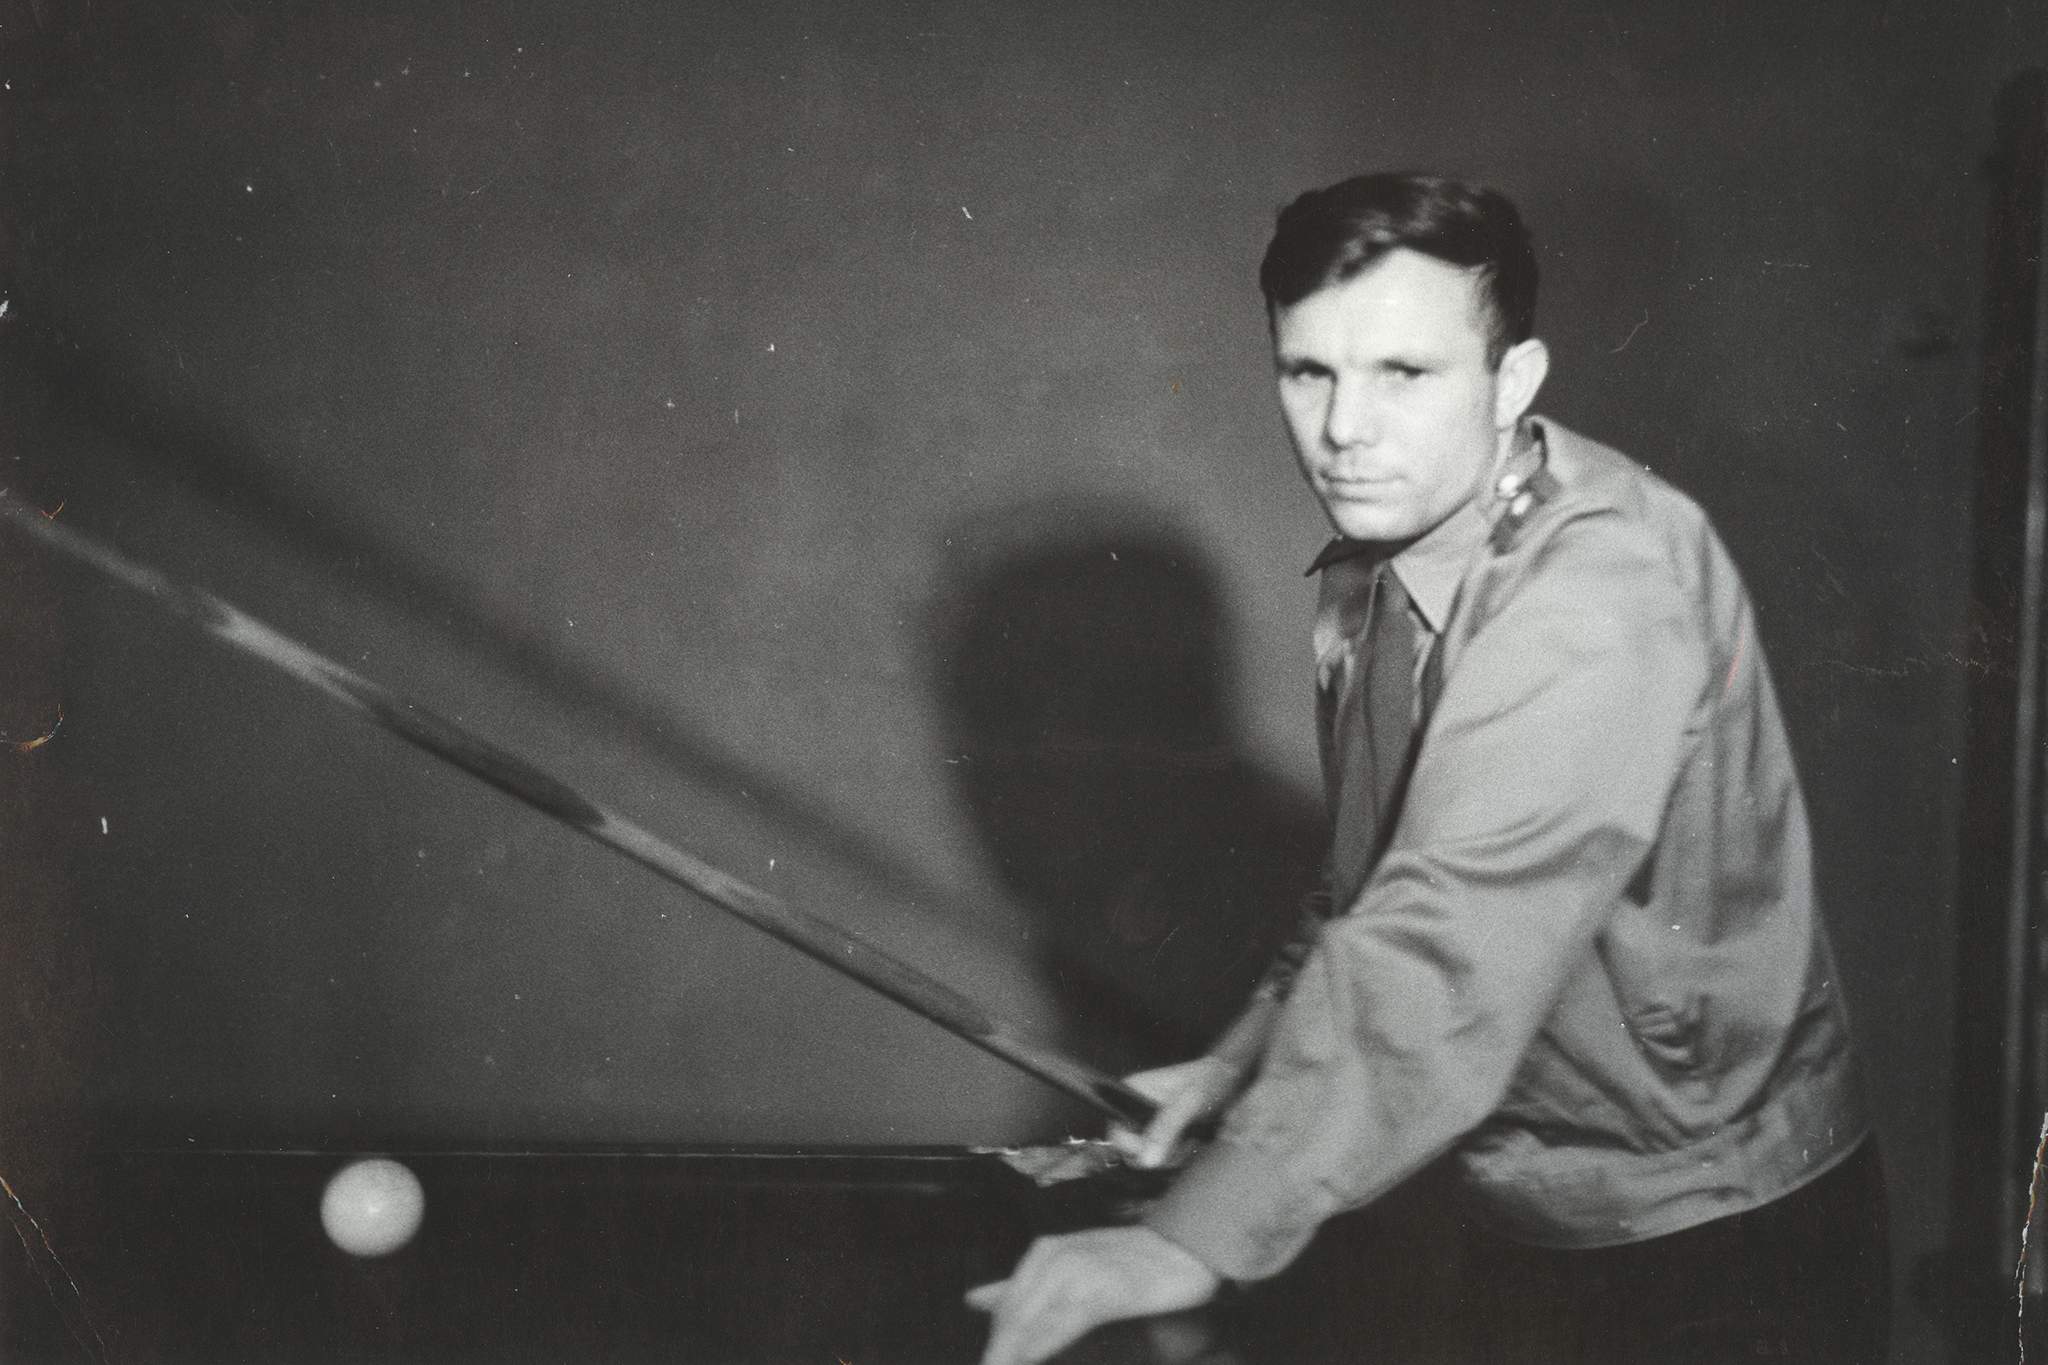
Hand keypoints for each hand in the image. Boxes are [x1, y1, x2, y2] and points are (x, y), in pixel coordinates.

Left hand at [965, 1225, 1220, 1364]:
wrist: (1182, 1249)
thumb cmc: (1127, 1261)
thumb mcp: (1068, 1266)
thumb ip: (1020, 1285)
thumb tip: (973, 1300)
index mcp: (1041, 1253)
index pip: (1003, 1310)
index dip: (995, 1348)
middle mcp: (1052, 1258)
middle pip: (1012, 1320)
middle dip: (1000, 1354)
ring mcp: (1075, 1271)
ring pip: (1031, 1323)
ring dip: (1012, 1353)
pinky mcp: (1100, 1289)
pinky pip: (1063, 1323)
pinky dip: (1044, 1344)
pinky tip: (1028, 1357)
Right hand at [1109, 1057, 1243, 1167]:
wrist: (1228, 1081)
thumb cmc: (1208, 1083)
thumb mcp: (1188, 1104)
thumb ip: (1166, 1129)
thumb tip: (1146, 1162)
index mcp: (1130, 1093)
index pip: (1116, 1133)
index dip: (1132, 1147)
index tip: (1156, 1151)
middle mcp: (1133, 1109)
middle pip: (1130, 1151)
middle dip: (1157, 1153)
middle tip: (1181, 1143)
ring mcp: (1148, 1124)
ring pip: (1147, 1158)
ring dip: (1170, 1156)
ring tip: (1191, 1140)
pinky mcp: (1161, 1136)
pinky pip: (1161, 1158)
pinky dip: (1177, 1157)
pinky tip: (1191, 1144)